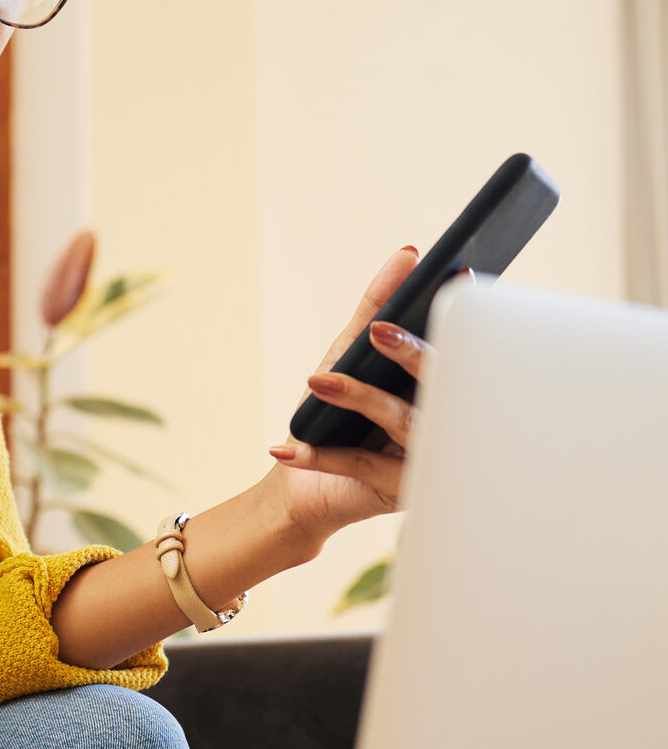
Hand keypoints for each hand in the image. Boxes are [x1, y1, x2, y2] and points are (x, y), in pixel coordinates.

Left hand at [268, 247, 433, 538]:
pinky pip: (362, 466)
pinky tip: (285, 448)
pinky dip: (321, 456)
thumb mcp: (348, 354)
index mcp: (444, 386)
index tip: (455, 275)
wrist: (303, 487)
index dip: (462, 316)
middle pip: (444, 385)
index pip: (462, 347)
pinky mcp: (398, 492)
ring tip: (317, 382)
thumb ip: (377, 307)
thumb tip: (407, 256)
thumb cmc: (334, 414)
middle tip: (379, 330)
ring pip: (403, 422)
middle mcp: (445, 422)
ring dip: (359, 399)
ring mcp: (427, 459)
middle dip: (414, 355)